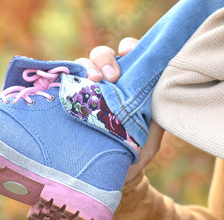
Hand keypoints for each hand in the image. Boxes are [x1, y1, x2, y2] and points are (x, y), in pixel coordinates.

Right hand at [75, 37, 163, 185]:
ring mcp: (86, 89)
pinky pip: (62, 84)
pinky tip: (69, 86)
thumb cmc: (136, 149)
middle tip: (111, 76)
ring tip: (93, 81)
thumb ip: (156, 112)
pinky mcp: (68, 102)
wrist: (113, 177)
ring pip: (82, 65)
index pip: (128, 52)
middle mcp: (106, 80)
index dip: (128, 46)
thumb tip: (161, 92)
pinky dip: (65, 80)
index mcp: (129, 79)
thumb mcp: (150, 133)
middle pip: (102, 55)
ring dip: (86, 68)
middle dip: (105, 58)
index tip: (128, 51)